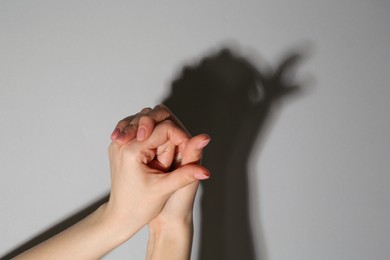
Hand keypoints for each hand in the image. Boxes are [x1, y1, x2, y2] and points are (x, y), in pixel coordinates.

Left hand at [106, 119, 208, 233]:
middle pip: (151, 117)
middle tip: (173, 150)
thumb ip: (186, 175)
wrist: (121, 216)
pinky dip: (147, 131)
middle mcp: (120, 143)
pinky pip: (134, 126)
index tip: (187, 149)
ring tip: (163, 150)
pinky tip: (154, 144)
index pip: (164, 129)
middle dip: (167, 131)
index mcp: (132, 152)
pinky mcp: (118, 145)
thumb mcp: (165, 189)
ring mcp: (117, 143)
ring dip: (157, 128)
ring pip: (142, 118)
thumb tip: (206, 171)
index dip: (180, 136)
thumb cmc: (139, 206)